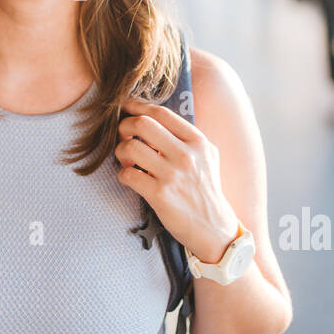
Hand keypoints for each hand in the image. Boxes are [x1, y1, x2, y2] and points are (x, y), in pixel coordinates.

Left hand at [115, 99, 241, 264]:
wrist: (213, 226)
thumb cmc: (205, 189)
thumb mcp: (206, 156)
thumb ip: (185, 136)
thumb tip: (153, 116)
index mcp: (197, 141)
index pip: (160, 113)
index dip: (137, 106)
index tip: (126, 108)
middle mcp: (185, 155)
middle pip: (141, 124)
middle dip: (124, 126)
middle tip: (123, 135)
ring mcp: (172, 175)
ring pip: (130, 147)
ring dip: (120, 151)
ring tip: (127, 159)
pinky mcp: (159, 195)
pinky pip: (127, 174)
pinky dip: (123, 174)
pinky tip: (131, 178)